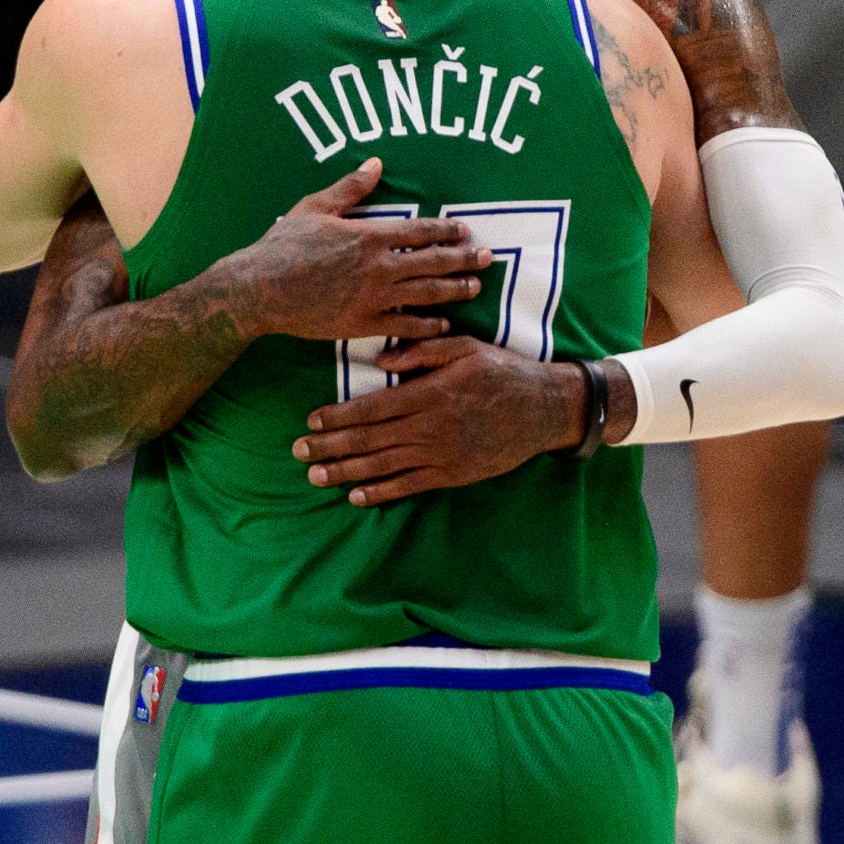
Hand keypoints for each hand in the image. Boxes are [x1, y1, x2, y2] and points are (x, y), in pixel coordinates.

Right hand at [213, 159, 491, 343]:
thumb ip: (350, 188)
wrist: (259, 289)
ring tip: (475, 288)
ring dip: (454, 290)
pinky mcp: (363, 323)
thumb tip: (376, 164)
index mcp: (368, 235)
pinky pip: (405, 325)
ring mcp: (372, 297)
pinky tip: (443, 322)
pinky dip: (427, 324)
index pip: (420, 231)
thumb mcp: (314, 207)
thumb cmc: (282, 246)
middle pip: (433, 262)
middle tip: (487, 258)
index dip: (446, 231)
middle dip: (463, 260)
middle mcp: (378, 267)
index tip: (465, 231)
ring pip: (426, 294)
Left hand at [292, 337, 586, 502]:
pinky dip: (381, 492)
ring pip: (384, 466)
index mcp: (430, 392)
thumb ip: (421, 350)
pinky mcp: (454, 474)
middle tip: (298, 453)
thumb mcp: (464, 347)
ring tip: (316, 477)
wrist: (545, 409)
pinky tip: (356, 496)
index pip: (372, 408)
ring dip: (345, 473)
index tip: (311, 422)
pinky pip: (410, 486)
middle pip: (369, 440)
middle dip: (329, 447)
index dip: (338, 417)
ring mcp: (443, 454)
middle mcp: (432, 426)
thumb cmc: (502, 371)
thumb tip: (380, 362)